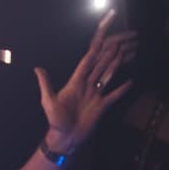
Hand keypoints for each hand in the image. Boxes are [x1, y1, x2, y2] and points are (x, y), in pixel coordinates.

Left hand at [34, 9, 135, 151]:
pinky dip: (122, 88)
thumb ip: (46, 84)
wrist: (65, 139)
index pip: (90, 56)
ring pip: (109, 73)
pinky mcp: (102, 106)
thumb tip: (37, 68)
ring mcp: (96, 94)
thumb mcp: (49, 101)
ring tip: (130, 49)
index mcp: (77, 80)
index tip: (105, 30)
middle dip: (114, 47)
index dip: (98, 42)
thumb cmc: (56, 121)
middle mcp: (88, 84)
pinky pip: (114, 95)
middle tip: (128, 35)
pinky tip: (131, 81)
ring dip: (119, 61)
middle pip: (103, 61)